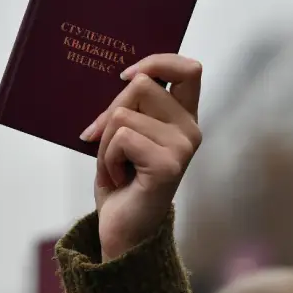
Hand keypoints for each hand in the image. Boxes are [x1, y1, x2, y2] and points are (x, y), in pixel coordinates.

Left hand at [79, 54, 202, 260]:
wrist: (122, 231)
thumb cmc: (122, 183)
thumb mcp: (124, 135)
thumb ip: (130, 107)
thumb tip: (123, 77)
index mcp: (183, 119)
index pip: (188, 69)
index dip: (157, 61)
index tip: (125, 76)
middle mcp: (190, 130)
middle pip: (142, 84)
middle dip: (110, 111)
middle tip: (102, 142)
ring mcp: (183, 147)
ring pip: (123, 114)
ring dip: (105, 143)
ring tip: (116, 168)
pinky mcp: (169, 164)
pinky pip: (121, 138)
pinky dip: (108, 159)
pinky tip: (119, 179)